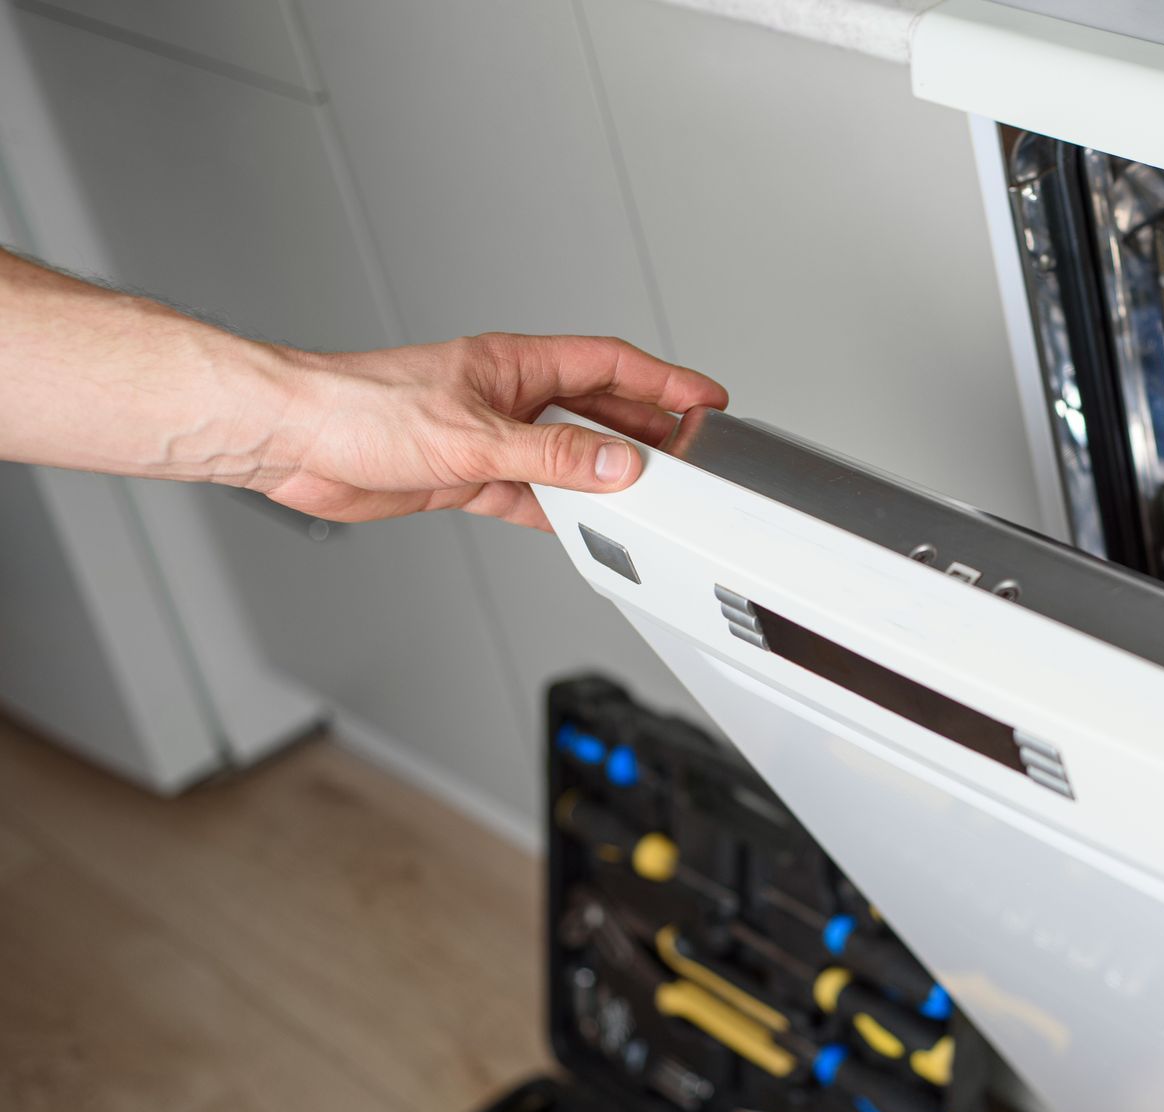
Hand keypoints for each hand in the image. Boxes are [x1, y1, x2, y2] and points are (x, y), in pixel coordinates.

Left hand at [254, 332, 727, 529]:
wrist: (292, 441)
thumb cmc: (358, 410)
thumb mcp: (473, 437)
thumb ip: (553, 456)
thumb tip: (617, 465)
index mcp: (513, 365)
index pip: (608, 366)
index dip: (663, 382)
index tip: (705, 399)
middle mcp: (504, 397)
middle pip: (594, 410)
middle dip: (645, 430)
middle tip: (689, 451)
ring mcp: (485, 436)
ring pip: (564, 456)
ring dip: (601, 475)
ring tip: (646, 494)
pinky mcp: (462, 475)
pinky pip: (528, 493)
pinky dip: (557, 510)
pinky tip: (579, 525)